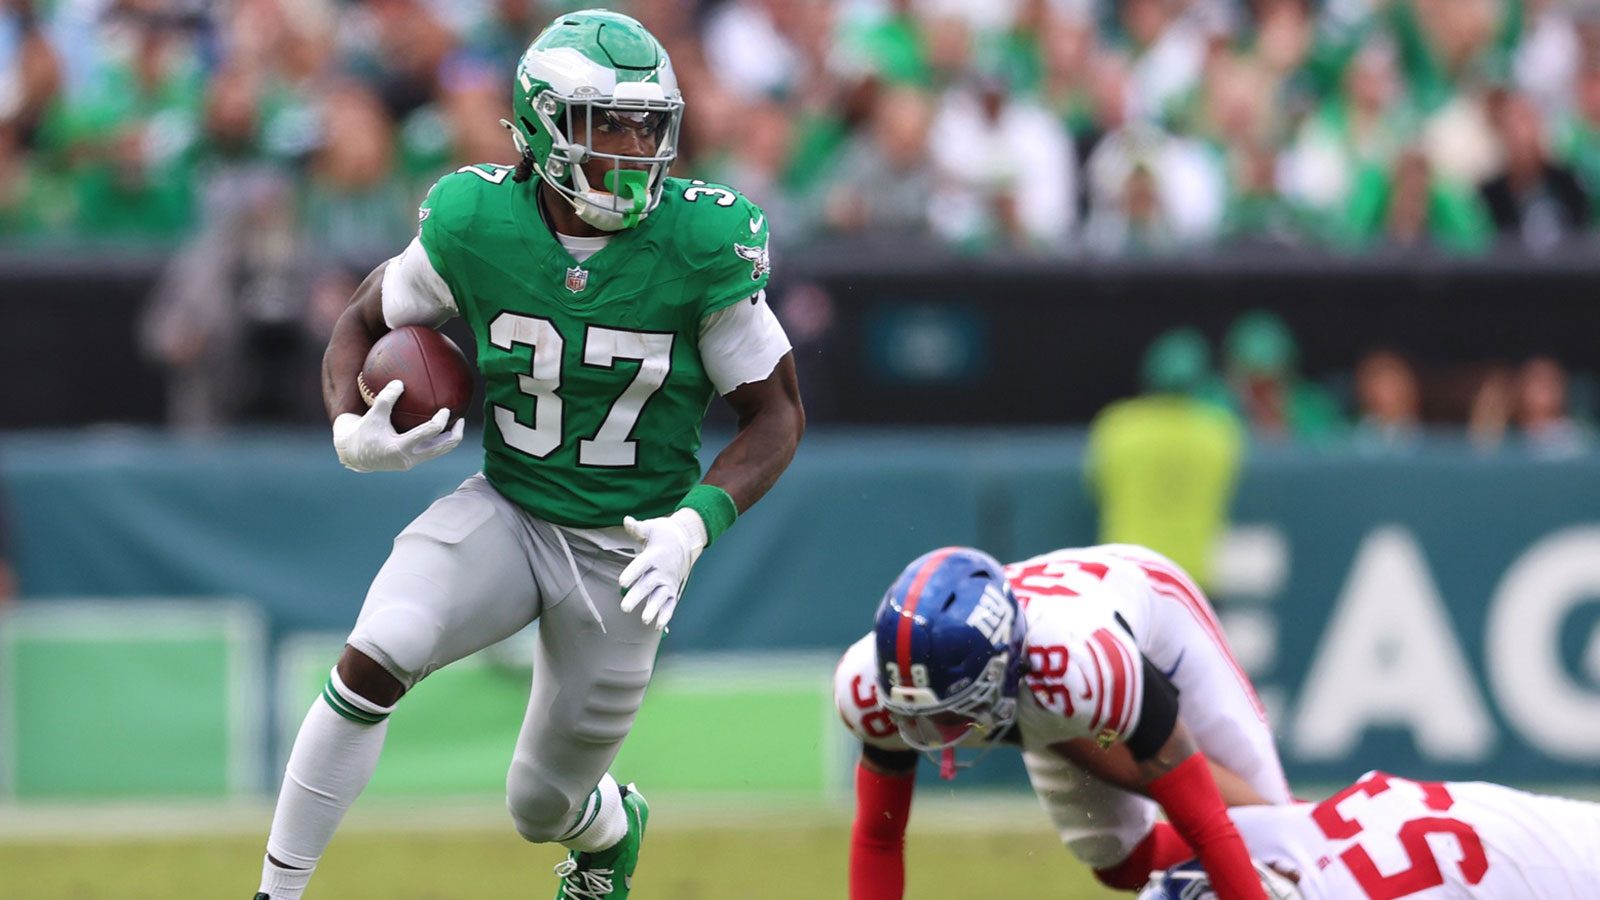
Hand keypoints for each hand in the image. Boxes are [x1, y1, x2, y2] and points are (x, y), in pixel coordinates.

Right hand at [331, 380, 464, 471]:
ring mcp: (413, 462)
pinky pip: (433, 451)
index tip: (446, 409)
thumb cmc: (364, 432)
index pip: (429, 433)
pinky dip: (440, 440)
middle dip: (456, 434)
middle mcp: (410, 458)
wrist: (355, 455)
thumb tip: (400, 382)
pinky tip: (443, 427)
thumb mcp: (373, 414)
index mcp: (400, 448)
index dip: (441, 420)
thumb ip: (386, 398)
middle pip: (443, 447)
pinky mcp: (413, 462)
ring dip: (451, 439)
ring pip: (441, 451)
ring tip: (458, 423)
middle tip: (461, 419)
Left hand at [618, 508, 707, 629]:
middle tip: (624, 607)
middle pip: (648, 585)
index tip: (621, 582)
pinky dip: (665, 615)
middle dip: (637, 596)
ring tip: (644, 619)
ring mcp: (668, 582)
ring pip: (660, 597)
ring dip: (652, 609)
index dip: (632, 573)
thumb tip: (626, 520)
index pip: (642, 565)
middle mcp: (662, 571)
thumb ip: (637, 528)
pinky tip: (657, 626)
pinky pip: (670, 604)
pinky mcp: (672, 590)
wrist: (687, 541)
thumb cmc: (663, 534)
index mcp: (654, 555)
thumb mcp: (651, 527)